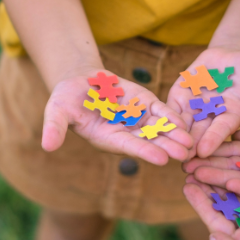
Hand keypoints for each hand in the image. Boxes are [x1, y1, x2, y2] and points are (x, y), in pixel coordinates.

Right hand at [42, 69, 193, 164]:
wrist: (78, 81)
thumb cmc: (65, 99)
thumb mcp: (56, 111)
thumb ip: (54, 129)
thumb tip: (46, 146)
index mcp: (106, 138)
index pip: (128, 146)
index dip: (144, 151)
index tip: (161, 159)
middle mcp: (125, 133)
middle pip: (149, 141)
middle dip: (167, 146)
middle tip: (185, 154)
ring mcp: (137, 119)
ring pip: (159, 129)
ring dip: (175, 135)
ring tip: (192, 142)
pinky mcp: (145, 105)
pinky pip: (161, 112)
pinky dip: (173, 117)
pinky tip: (187, 122)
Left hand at [165, 47, 239, 158]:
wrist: (233, 55)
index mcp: (232, 116)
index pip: (220, 131)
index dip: (212, 140)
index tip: (204, 151)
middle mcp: (211, 117)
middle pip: (198, 133)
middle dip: (187, 145)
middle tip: (177, 159)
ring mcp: (194, 107)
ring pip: (181, 123)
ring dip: (172, 134)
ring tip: (162, 145)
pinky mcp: (180, 96)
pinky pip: (169, 106)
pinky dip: (162, 114)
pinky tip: (154, 122)